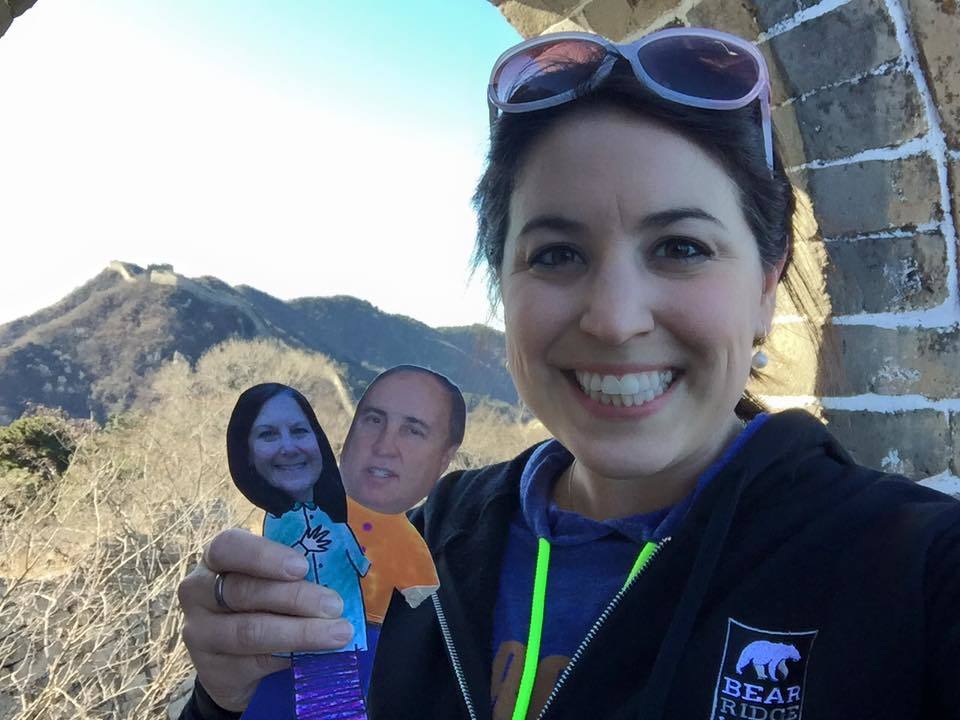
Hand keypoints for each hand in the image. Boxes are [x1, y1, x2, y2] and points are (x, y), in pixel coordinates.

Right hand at [177, 529, 354, 711]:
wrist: (235, 662)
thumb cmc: (262, 606)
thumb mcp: (271, 582)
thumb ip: (292, 574)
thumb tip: (340, 574)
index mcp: (216, 559)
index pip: (228, 547)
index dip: (264, 556)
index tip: (301, 567)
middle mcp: (198, 592)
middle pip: (243, 591)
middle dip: (295, 597)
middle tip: (334, 605)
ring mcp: (200, 633)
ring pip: (250, 631)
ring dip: (300, 632)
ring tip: (338, 633)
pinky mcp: (212, 670)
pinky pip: (255, 663)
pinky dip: (290, 657)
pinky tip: (316, 655)